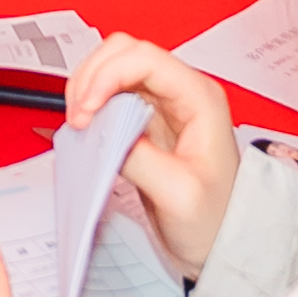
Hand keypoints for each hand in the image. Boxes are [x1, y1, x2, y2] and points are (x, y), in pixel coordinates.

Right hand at [59, 37, 242, 275]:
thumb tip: (104, 132)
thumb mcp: (177, 193)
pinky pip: (111, 93)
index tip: (86, 110)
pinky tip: (86, 127)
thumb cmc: (213, 219)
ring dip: (88, 86)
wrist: (219, 244)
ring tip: (79, 122)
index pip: (146, 59)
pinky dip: (90, 102)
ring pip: (114, 67)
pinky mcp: (146, 120)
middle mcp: (182, 92)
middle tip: (78, 116)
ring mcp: (163, 104)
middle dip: (92, 76)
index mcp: (199, 99)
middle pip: (125, 53)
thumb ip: (139, 157)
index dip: (107, 75)